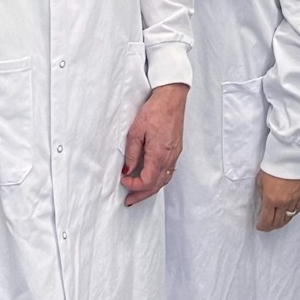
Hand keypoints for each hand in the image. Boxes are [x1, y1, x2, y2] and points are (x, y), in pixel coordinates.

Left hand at [122, 83, 187, 205]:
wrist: (172, 98)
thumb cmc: (155, 111)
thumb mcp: (136, 131)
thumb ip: (132, 153)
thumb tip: (127, 170)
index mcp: (159, 155)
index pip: (147, 181)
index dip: (134, 185)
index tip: (123, 180)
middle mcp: (170, 158)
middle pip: (156, 185)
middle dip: (141, 195)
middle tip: (129, 201)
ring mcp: (175, 155)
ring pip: (164, 180)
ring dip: (150, 189)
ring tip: (138, 193)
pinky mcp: (176, 150)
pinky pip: (168, 172)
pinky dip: (158, 180)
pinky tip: (151, 179)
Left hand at [256, 171, 299, 231]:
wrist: (287, 158)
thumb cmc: (272, 167)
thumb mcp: (260, 182)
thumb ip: (262, 195)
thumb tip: (263, 203)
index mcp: (270, 200)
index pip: (266, 220)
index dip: (262, 226)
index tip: (260, 226)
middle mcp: (282, 203)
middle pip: (277, 222)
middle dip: (271, 227)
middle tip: (267, 227)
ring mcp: (293, 200)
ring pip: (288, 218)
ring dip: (281, 223)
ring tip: (277, 223)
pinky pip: (297, 210)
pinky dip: (292, 215)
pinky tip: (288, 215)